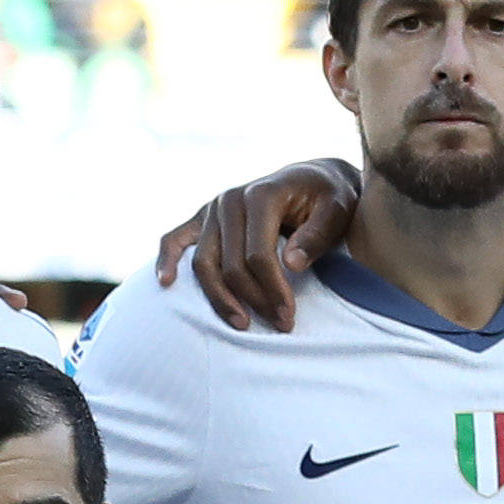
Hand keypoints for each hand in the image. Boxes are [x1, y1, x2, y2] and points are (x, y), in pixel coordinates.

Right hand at [156, 160, 361, 327]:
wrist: (312, 179)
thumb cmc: (328, 198)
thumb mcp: (337, 209)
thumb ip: (318, 234)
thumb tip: (292, 265)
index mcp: (261, 194)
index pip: (258, 255)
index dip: (273, 289)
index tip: (289, 315)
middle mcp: (231, 199)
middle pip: (231, 264)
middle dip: (255, 300)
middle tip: (280, 324)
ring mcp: (212, 208)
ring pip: (204, 262)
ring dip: (220, 298)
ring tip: (241, 324)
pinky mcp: (202, 217)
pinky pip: (174, 239)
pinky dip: (167, 260)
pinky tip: (166, 283)